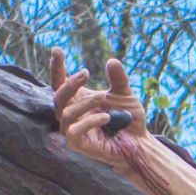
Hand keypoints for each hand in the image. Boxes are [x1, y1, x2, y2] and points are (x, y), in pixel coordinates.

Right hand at [48, 51, 151, 170]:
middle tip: (86, 72)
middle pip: (58, 95)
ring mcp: (71, 130)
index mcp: (77, 99)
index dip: (56, 66)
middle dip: (71, 83)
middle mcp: (71, 113)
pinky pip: (74, 131)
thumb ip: (118, 79)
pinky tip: (106, 118)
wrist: (139, 144)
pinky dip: (90, 122)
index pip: (60, 81)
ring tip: (103, 97)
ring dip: (85, 103)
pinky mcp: (76, 144)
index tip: (57, 49)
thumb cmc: (128, 120)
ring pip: (67, 112)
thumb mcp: (125, 96)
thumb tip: (112, 60)